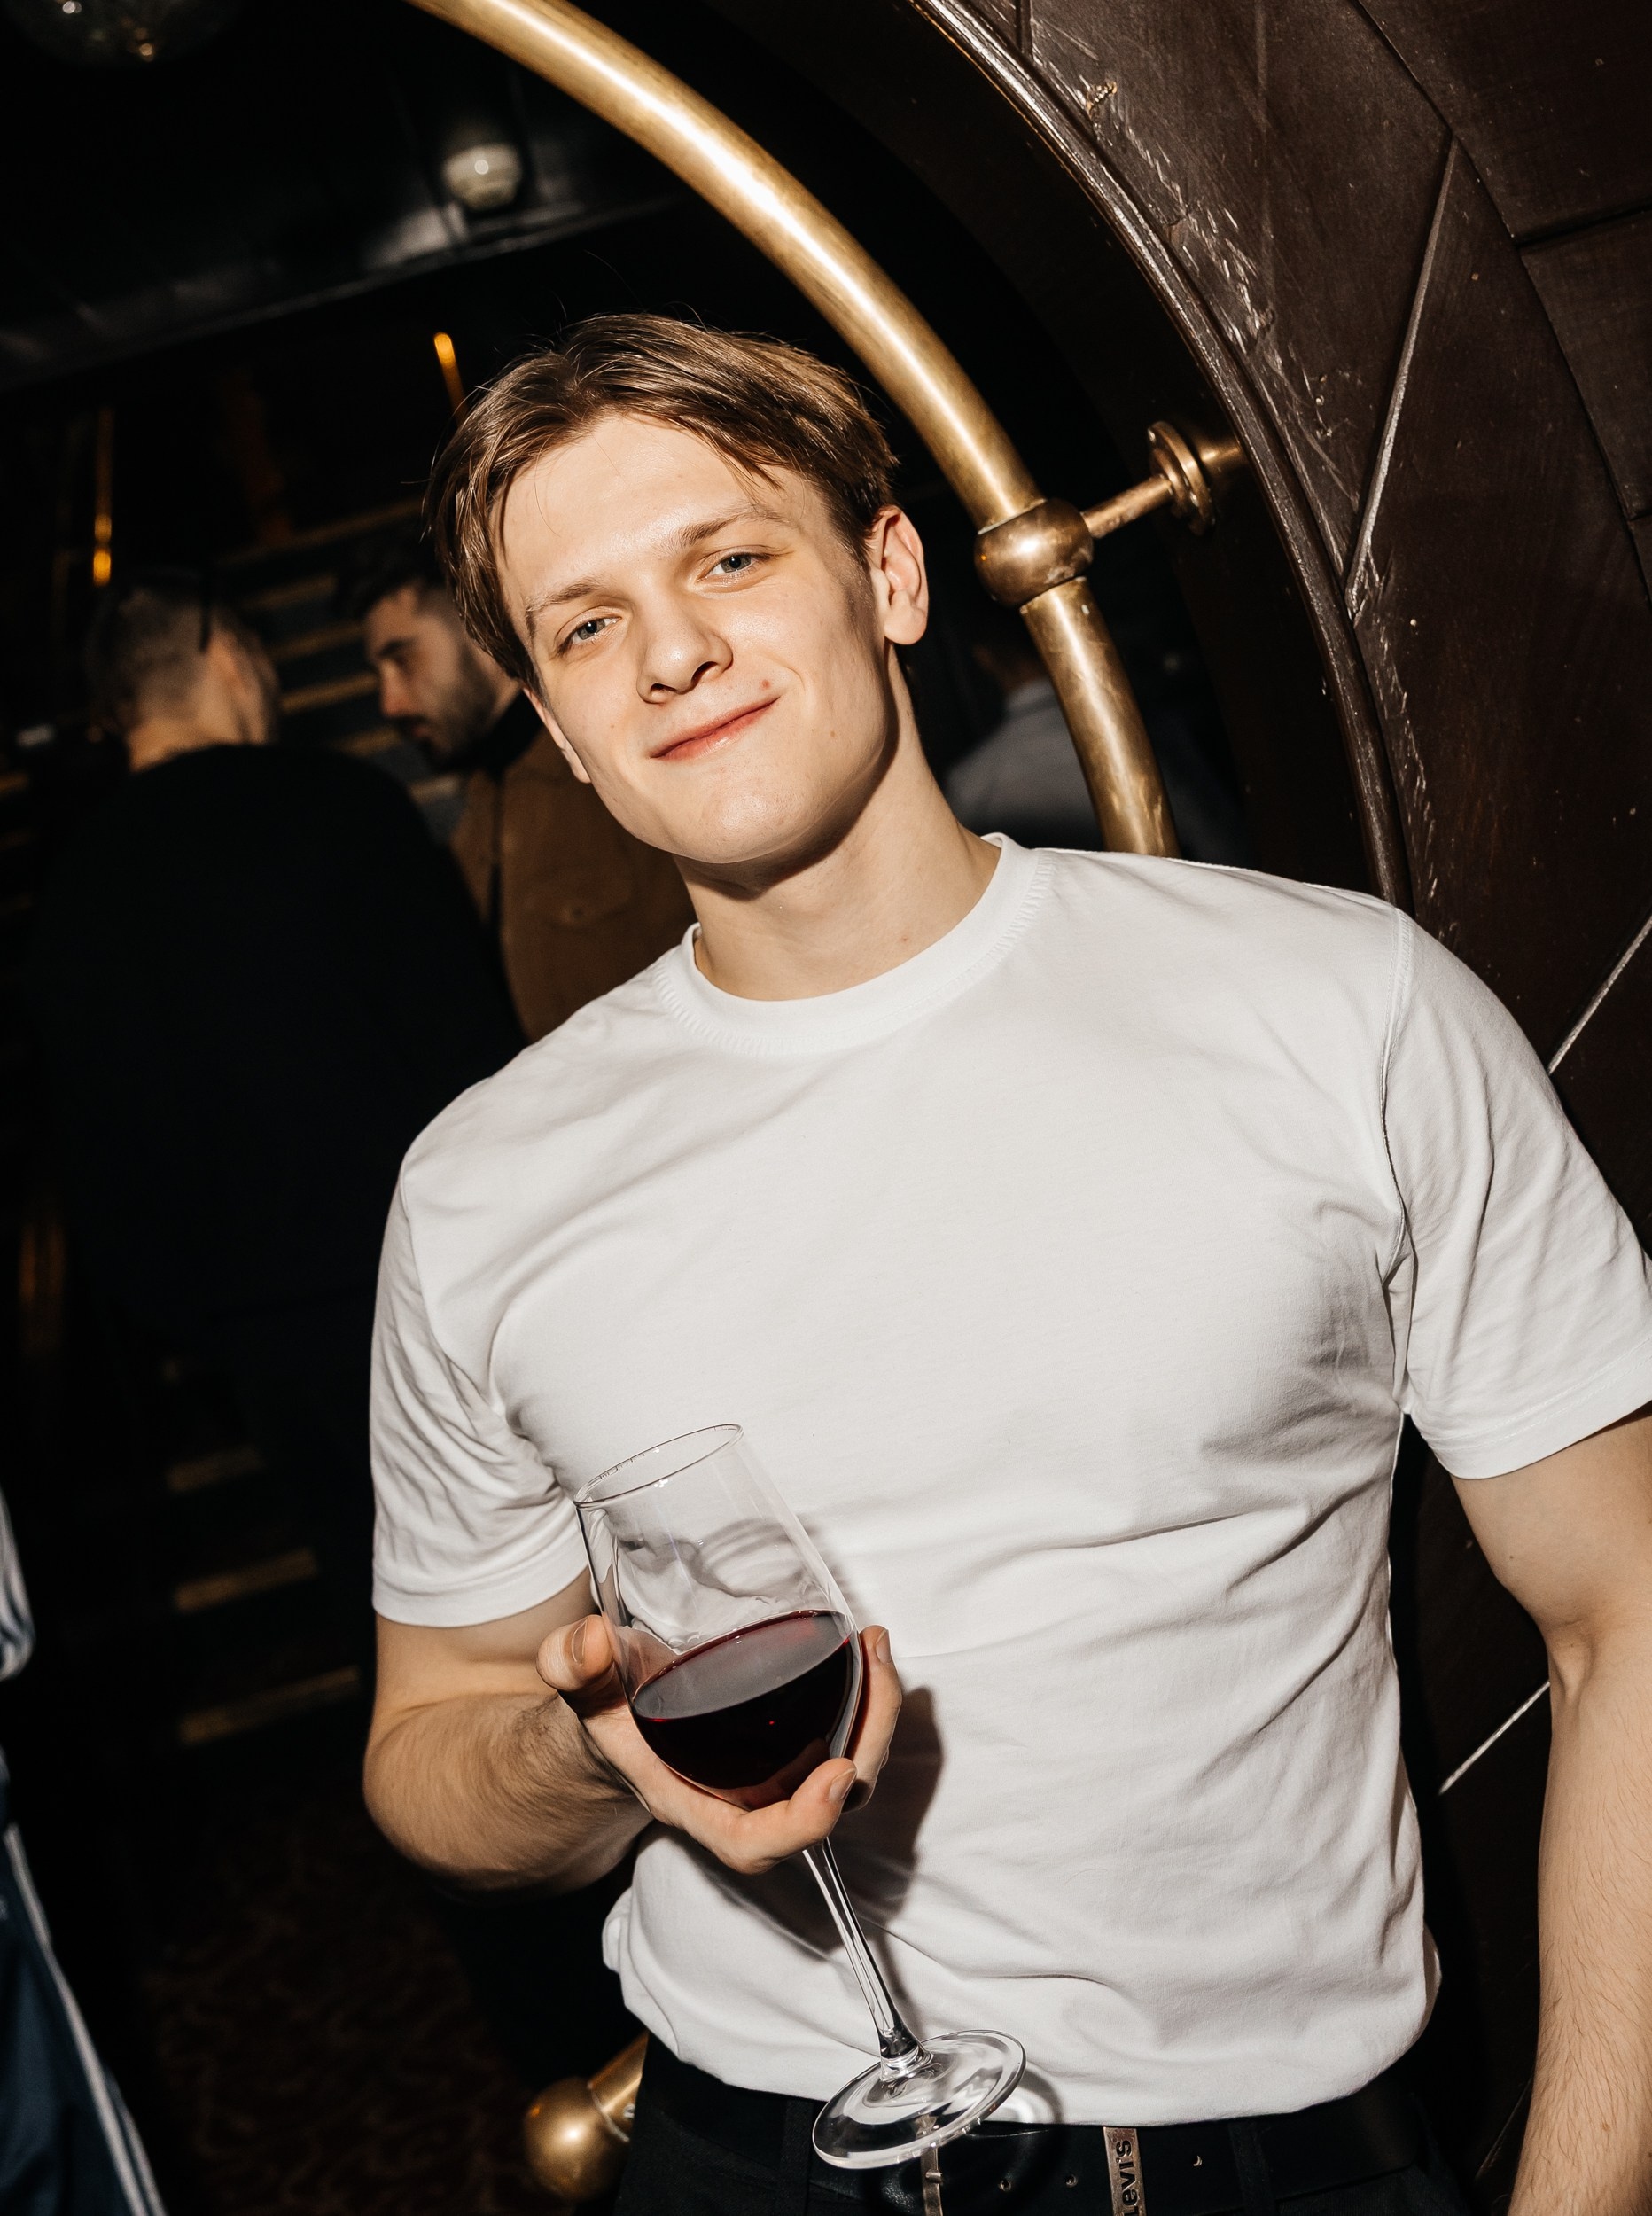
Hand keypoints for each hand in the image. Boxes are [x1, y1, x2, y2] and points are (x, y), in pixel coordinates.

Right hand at [536, 1615, 901, 1875]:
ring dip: (873, 1715)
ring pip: (846, 1771)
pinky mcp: (794, 1743)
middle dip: (863, 1744)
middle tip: (874, 1667)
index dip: (801, 1823)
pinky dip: (865, 1701)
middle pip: (825, 1805)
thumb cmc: (605, 1709)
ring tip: (874, 1647)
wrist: (618, 1712)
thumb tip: (591, 1640)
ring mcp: (777, 1774)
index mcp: (694, 1803)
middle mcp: (746, 1799)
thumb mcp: (581, 1684)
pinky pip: (844, 1739)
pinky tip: (865, 1649)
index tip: (835, 1773)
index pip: (753, 1842)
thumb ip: (573, 1663)